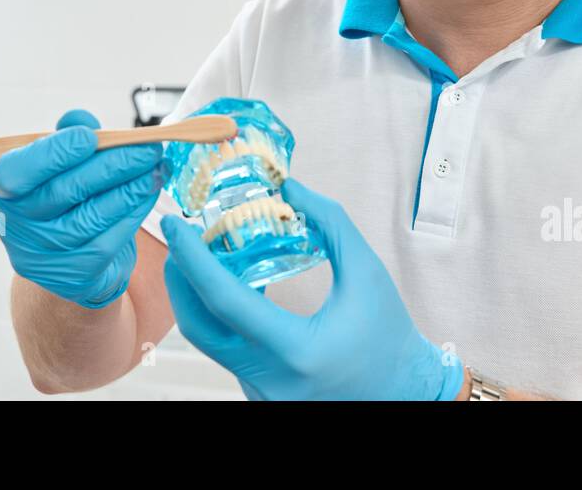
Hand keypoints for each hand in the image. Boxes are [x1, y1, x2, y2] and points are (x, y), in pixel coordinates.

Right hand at [0, 109, 163, 308]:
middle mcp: (17, 226)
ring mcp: (44, 255)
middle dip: (114, 165)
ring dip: (132, 188)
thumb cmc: (64, 198)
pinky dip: (134, 212)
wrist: (68, 256)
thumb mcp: (59, 164)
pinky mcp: (74, 275)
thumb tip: (80, 118)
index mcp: (6, 189)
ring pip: (92, 217)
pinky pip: (110, 240)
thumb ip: (68, 138)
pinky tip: (148, 192)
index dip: (53, 153)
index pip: (17, 172)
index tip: (91, 137)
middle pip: (66, 191)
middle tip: (148, 148)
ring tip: (157, 168)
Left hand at [160, 178, 463, 399]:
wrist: (405, 391)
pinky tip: (230, 285)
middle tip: (179, 237)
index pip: (225, 301)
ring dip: (198, 296)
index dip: (193, 259)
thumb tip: (288, 188)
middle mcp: (270, 380)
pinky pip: (226, 351)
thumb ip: (328, 223)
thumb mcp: (366, 271)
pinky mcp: (259, 393)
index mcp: (296, 350)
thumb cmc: (389, 334)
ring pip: (209, 341)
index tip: (176, 225)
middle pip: (198, 327)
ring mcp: (261, 392)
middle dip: (180, 277)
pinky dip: (220, 316)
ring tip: (203, 254)